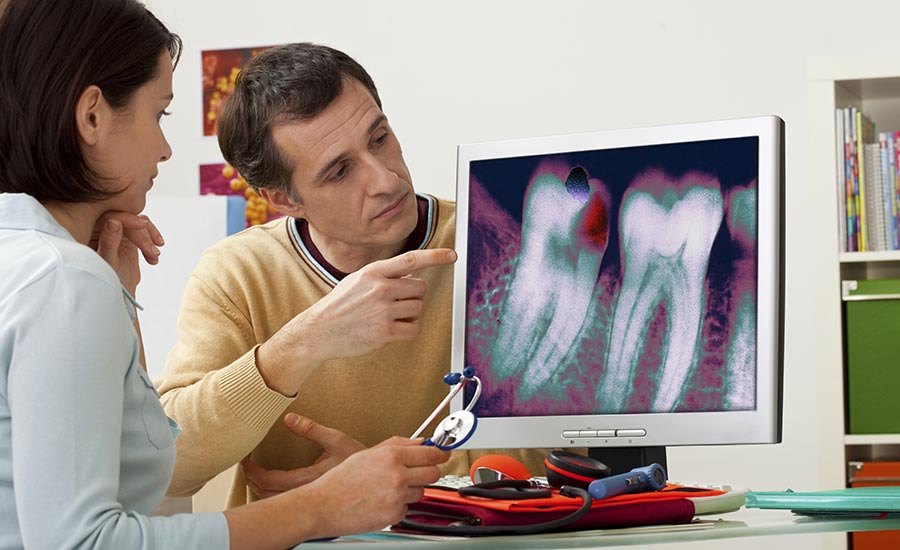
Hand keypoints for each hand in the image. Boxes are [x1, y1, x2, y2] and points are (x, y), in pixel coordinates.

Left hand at [90, 211, 163, 293]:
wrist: (115, 288)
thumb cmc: (104, 278)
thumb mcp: (106, 261)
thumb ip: (108, 241)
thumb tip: (114, 222)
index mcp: (90, 228)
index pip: (112, 216)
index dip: (129, 219)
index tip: (142, 226)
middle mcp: (103, 226)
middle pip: (128, 219)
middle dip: (143, 235)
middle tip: (152, 251)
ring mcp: (117, 229)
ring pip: (138, 222)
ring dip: (150, 238)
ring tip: (154, 256)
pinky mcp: (128, 233)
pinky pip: (143, 229)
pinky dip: (152, 240)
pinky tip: (154, 254)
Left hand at [241, 413, 365, 498]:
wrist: (375, 478)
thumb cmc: (358, 458)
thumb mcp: (336, 438)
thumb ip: (311, 429)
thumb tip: (288, 418)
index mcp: (308, 478)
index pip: (268, 479)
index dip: (251, 470)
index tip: (245, 459)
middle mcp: (305, 492)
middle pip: (265, 494)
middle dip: (250, 479)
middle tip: (246, 465)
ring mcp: (308, 499)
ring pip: (272, 500)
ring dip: (259, 488)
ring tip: (254, 472)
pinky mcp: (312, 501)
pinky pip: (283, 501)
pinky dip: (270, 492)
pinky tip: (271, 482)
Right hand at [257, 248, 456, 394]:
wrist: (319, 331)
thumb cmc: (340, 305)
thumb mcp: (358, 280)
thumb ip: (383, 275)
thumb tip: (411, 275)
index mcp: (373, 272)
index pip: (411, 259)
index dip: (435, 256)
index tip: (452, 255)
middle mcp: (380, 288)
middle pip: (421, 287)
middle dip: (415, 295)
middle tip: (399, 302)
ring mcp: (383, 310)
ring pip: (419, 308)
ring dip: (410, 314)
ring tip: (389, 316)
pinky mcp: (385, 331)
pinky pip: (413, 329)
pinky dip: (407, 330)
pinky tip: (392, 329)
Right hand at [302, 437, 449, 538]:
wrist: (324, 505)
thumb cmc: (341, 480)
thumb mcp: (368, 454)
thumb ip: (397, 446)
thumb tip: (420, 443)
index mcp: (390, 456)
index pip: (430, 454)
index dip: (440, 453)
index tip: (444, 453)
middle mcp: (397, 475)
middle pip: (433, 473)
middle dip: (428, 472)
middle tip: (417, 472)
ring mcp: (397, 496)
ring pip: (421, 492)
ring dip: (411, 490)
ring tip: (389, 488)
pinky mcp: (394, 514)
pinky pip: (407, 508)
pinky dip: (399, 505)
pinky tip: (382, 500)